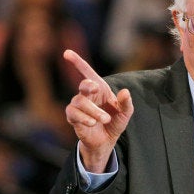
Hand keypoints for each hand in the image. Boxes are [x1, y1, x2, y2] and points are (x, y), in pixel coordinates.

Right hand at [63, 50, 133, 172]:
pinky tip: (93, 123)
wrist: (106, 141)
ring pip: (80, 102)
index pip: (87, 72)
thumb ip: (126, 103)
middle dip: (88, 86)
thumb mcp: (125, 113)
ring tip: (105, 119)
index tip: (67, 53)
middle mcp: (87, 95)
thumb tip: (125, 91)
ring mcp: (78, 106)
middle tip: (96, 89)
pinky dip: (84, 118)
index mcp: (100, 89)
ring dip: (93, 111)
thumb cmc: (115, 122)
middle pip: (83, 85)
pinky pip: (73, 113)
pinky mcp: (73, 117)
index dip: (77, 62)